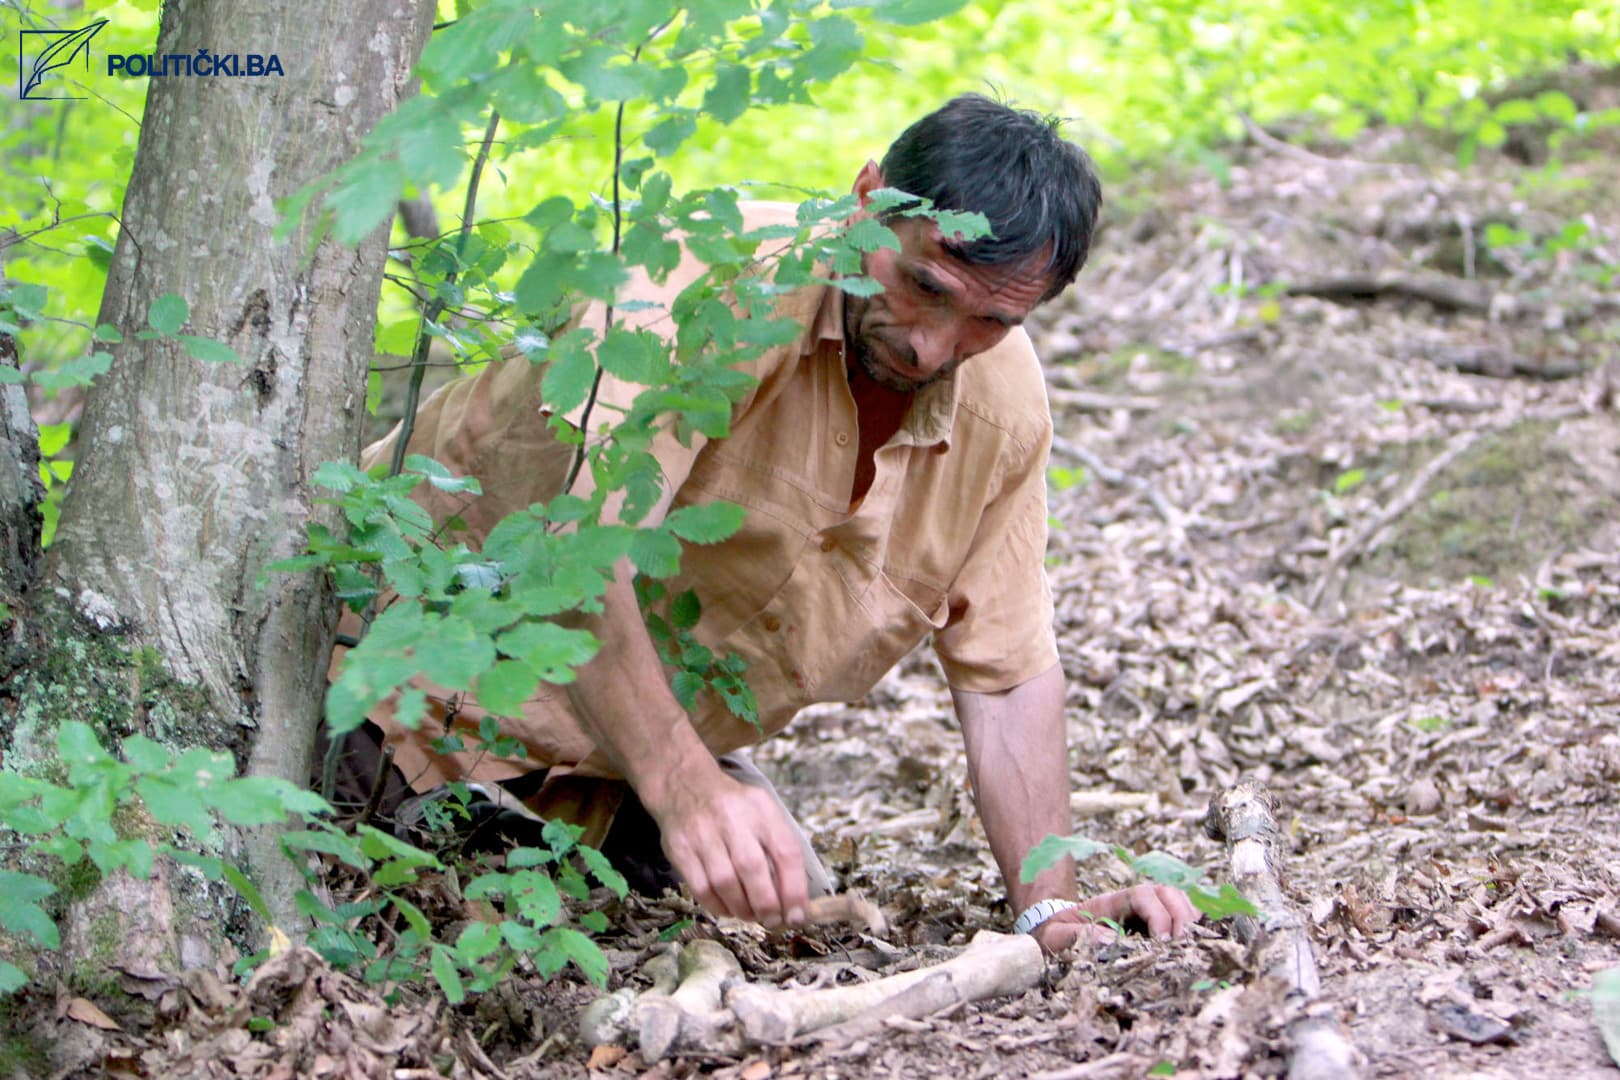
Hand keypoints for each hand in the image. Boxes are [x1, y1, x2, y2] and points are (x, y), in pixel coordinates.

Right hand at [646, 770, 809, 929]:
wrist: (685, 785)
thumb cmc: (734, 808)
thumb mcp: (762, 813)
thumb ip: (780, 850)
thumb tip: (795, 902)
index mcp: (761, 808)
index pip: (785, 851)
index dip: (794, 890)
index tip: (797, 915)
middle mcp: (731, 817)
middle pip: (752, 868)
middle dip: (766, 904)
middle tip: (772, 921)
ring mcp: (702, 832)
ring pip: (724, 882)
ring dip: (742, 908)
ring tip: (750, 915)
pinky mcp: (680, 848)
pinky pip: (701, 887)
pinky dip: (718, 906)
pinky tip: (728, 908)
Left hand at [1031, 885, 1200, 953]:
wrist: (1055, 935)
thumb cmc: (1056, 935)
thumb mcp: (1056, 936)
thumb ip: (1076, 936)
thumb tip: (1109, 941)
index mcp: (1110, 902)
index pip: (1143, 895)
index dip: (1158, 914)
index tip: (1163, 941)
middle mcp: (1132, 904)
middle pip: (1167, 893)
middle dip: (1181, 916)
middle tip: (1185, 946)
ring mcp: (1144, 913)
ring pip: (1178, 902)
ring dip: (1190, 921)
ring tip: (1193, 947)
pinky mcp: (1151, 928)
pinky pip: (1179, 920)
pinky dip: (1192, 929)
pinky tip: (1194, 947)